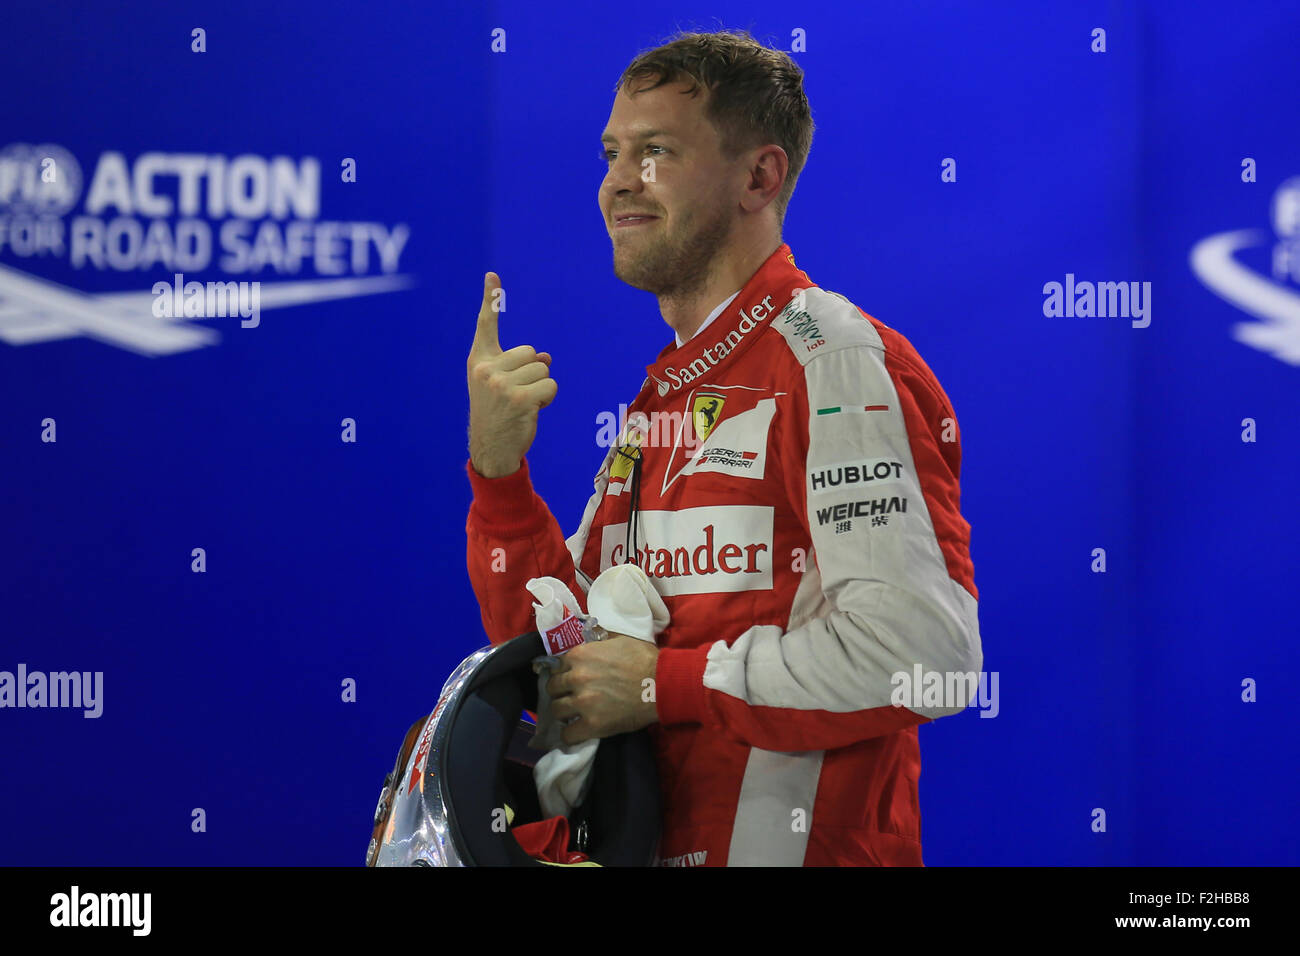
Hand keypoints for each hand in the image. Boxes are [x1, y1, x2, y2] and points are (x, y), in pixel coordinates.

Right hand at [467, 272, 557, 478]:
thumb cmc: (499, 414)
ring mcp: (501, 383)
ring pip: (543, 369)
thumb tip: (546, 357)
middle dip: (532, 373)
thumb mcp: (502, 385)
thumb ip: (519, 366)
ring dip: (541, 387)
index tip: (493, 275)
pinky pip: (550, 386)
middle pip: (531, 352)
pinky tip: (531, 411)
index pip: (486, 325)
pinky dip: (547, 399)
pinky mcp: (519, 398)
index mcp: (479, 361)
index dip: (490, 299)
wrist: (491, 448)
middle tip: (516, 396)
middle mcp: (486, 369)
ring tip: (522, 405)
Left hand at [546, 634, 659, 744]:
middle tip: (572, 696)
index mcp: (580, 655)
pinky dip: (571, 735)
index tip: (571, 679)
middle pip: (552, 688)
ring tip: (574, 714)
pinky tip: (578, 731)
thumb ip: (599, 638)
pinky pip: (568, 735)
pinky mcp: (592, 725)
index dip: (564, 673)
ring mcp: (582, 702)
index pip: (557, 666)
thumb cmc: (645, 659)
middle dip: (561, 692)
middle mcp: (576, 677)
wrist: (663, 684)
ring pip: (556, 711)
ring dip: (564, 713)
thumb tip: (590, 631)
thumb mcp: (619, 639)